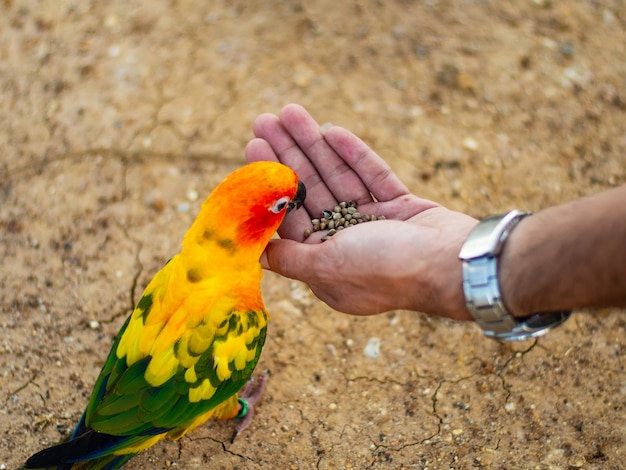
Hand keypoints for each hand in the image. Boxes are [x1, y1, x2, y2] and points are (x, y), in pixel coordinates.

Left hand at [245, 104, 477, 319]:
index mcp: (326, 264)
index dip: (271, 184)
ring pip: (338, 178)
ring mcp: (374, 224)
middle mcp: (347, 244)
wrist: (452, 264)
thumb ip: (290, 258)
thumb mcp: (327, 266)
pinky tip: (333, 131)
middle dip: (287, 155)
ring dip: (314, 145)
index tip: (254, 151)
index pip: (290, 217)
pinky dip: (354, 155)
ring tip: (290, 111)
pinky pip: (372, 176)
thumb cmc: (385, 270)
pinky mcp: (399, 206)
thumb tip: (255, 255)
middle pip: (310, 191)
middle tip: (264, 120)